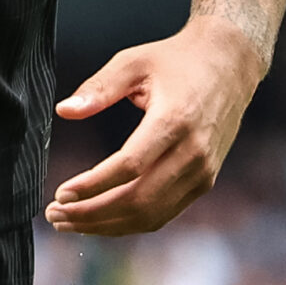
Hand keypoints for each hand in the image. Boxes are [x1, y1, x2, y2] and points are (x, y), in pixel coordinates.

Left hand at [46, 17, 266, 234]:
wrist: (230, 62)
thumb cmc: (177, 60)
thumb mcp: (134, 62)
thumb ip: (99, 87)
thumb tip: (64, 110)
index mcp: (175, 120)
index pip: (129, 167)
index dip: (92, 186)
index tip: (60, 193)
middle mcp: (193, 152)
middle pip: (138, 200)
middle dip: (92, 214)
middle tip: (55, 216)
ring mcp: (203, 172)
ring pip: (151, 216)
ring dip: (108, 225)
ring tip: (71, 222)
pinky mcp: (205, 181)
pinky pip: (165, 213)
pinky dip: (130, 223)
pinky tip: (102, 218)